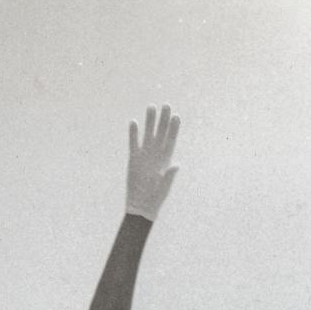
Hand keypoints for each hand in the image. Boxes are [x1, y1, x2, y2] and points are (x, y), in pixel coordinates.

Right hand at [125, 104, 180, 220]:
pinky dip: (133, 133)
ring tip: (151, 107)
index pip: (171, 140)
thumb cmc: (155, 197)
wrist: (141, 204)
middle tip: (166, 105)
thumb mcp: (164, 187)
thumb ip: (169, 175)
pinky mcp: (133, 158)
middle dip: (163, 119)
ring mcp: (145, 155)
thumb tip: (176, 165)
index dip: (174, 128)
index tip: (176, 116)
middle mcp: (156, 154)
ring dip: (149, 121)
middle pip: (160, 133)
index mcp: (166, 159)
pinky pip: (134, 142)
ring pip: (148, 134)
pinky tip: (134, 122)